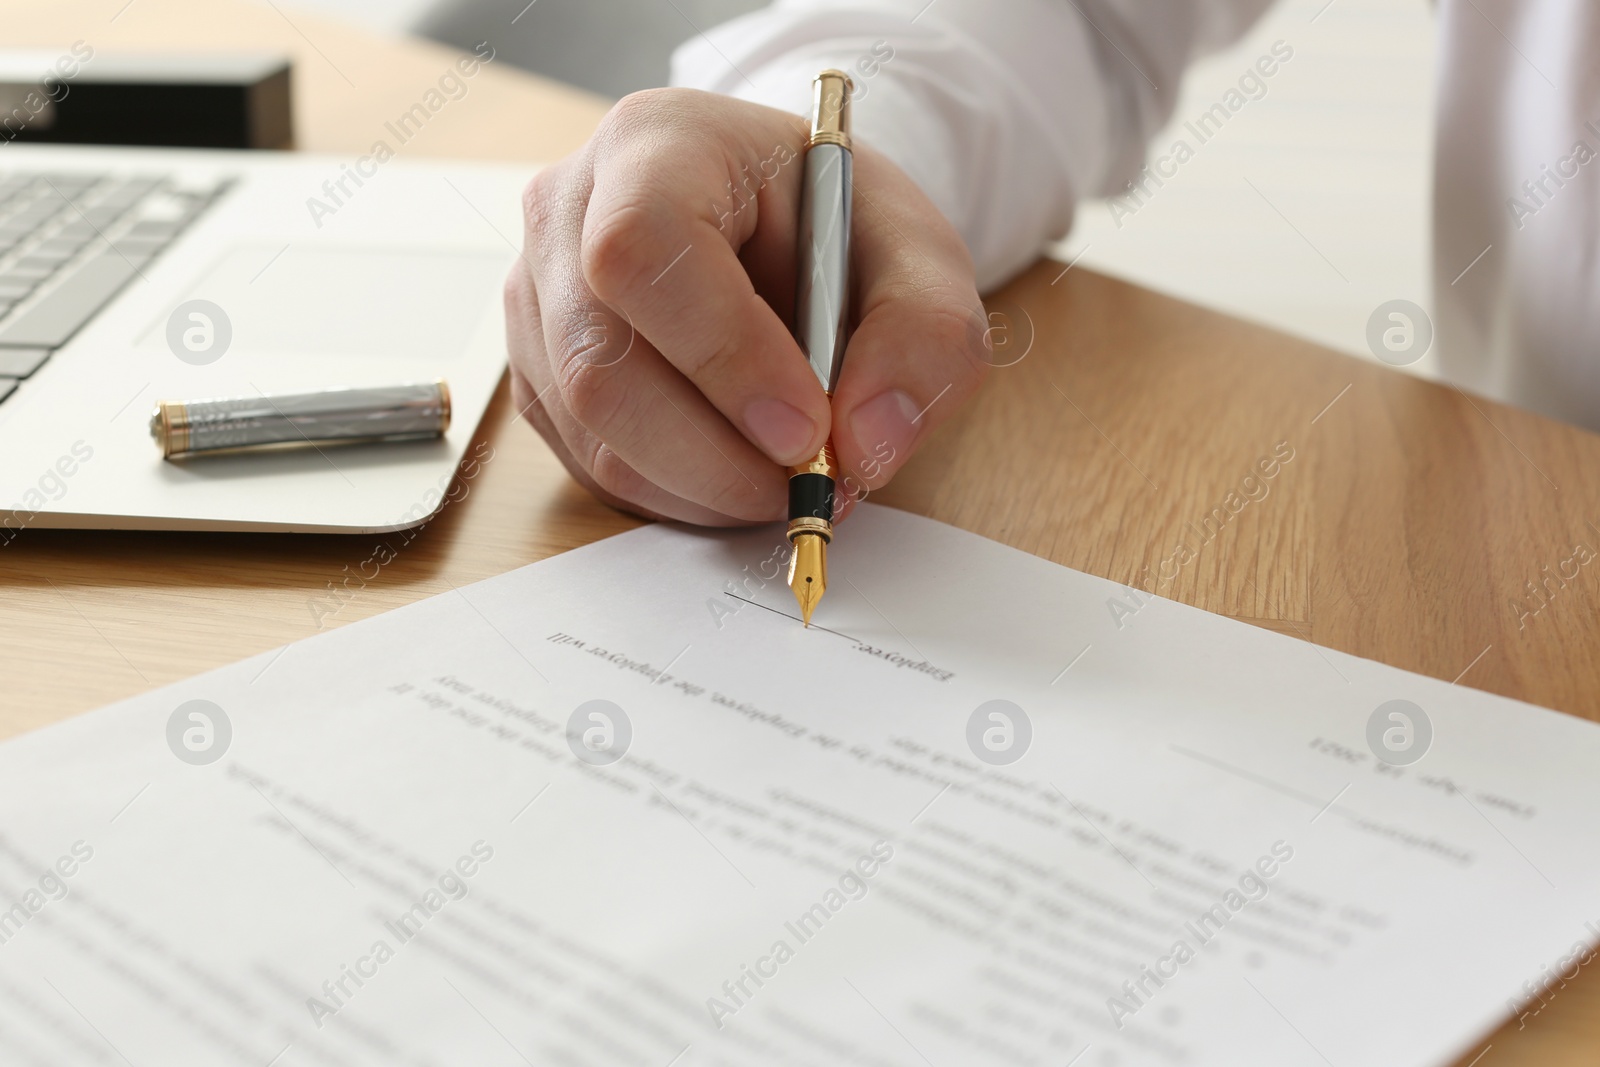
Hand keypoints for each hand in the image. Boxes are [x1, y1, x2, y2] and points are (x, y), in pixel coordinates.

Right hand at [505, 88, 988, 524]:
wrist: (783, 232)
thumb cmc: (836, 230)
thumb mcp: (920, 257)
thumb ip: (925, 337)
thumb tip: (868, 443)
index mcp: (656, 145)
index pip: (644, 248)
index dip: (722, 353)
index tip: (807, 429)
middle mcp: (568, 214)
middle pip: (600, 364)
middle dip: (717, 454)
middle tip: (809, 483)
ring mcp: (537, 299)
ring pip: (593, 431)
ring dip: (704, 486)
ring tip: (786, 476)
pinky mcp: (538, 374)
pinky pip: (590, 464)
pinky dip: (677, 493)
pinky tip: (735, 466)